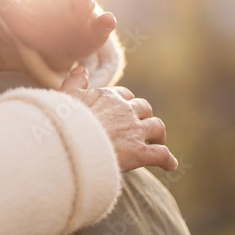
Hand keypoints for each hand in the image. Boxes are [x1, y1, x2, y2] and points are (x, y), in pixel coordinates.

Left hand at [0, 0, 116, 70]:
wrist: (51, 52)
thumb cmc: (32, 28)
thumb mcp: (15, 17)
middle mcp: (65, 0)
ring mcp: (82, 14)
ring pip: (85, 2)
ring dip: (84, 0)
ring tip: (82, 1)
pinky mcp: (96, 30)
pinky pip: (104, 23)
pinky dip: (107, 21)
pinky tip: (107, 20)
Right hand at [59, 67, 178, 172]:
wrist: (70, 144)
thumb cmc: (65, 121)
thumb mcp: (65, 97)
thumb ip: (74, 83)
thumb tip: (80, 69)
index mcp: (109, 97)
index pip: (124, 95)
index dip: (126, 103)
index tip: (123, 111)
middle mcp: (126, 111)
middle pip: (144, 109)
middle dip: (144, 116)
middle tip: (140, 127)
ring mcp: (135, 131)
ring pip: (157, 127)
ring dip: (158, 135)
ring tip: (156, 142)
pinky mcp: (140, 152)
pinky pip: (161, 154)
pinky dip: (167, 160)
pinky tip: (169, 165)